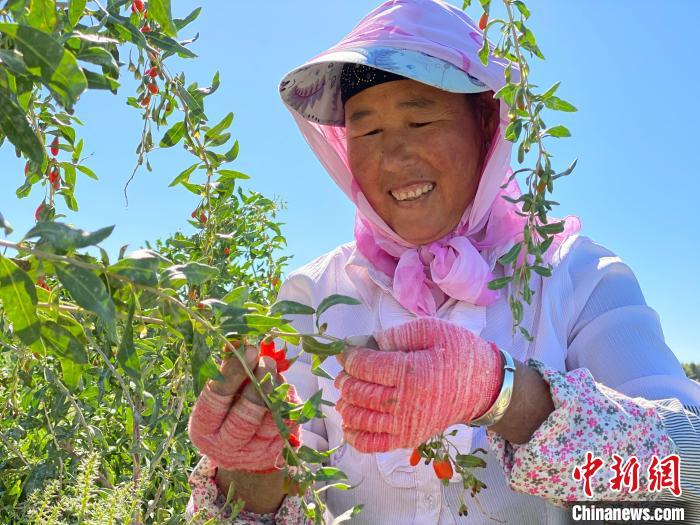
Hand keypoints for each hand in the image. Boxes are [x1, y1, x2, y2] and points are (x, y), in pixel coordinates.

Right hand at [188, 344, 300, 471]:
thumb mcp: (222, 392)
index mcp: (202, 428)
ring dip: (276, 391)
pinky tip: (283, 389)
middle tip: (268, 361)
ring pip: (269, 420)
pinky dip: (287, 403)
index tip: (249, 349)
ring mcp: (250, 455)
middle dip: (259, 384)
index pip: (215, 399)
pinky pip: (285, 425)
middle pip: (244, 415)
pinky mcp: (273, 455)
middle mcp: (223, 447)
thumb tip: (239, 340)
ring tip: (276, 372)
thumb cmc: (227, 410)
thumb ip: (229, 369)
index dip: (233, 372)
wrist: (242, 447)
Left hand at [335, 317, 501, 452]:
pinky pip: (374, 444)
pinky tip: (349, 424)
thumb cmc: (458, 353)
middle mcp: (406, 402)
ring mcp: (406, 424)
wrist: (483, 387)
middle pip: (360, 393)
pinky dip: (356, 437)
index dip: (349, 357)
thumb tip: (367, 342)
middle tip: (344, 371)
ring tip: (345, 394)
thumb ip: (396, 334)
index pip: (365, 366)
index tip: (343, 351)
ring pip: (362, 419)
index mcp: (411, 372)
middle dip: (345, 380)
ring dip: (346, 405)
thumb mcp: (431, 330)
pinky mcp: (409, 438)